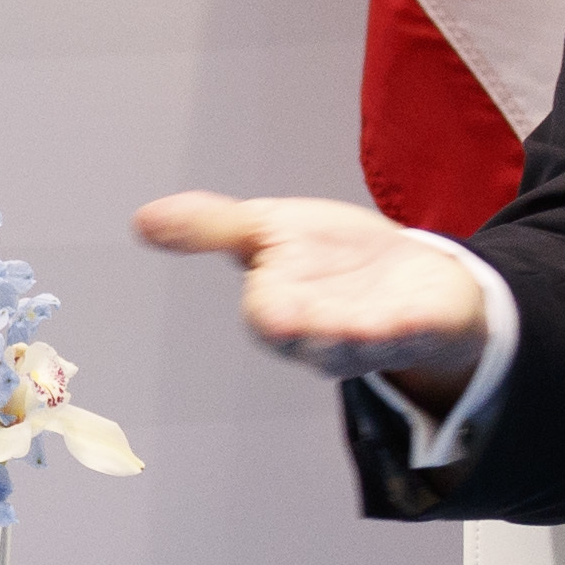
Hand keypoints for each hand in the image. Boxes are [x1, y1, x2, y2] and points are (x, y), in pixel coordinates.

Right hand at [129, 191, 489, 400]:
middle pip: (310, 338)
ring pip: (359, 344)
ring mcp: (374, 335)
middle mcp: (324, 333)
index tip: (267, 306)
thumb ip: (211, 227)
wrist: (411, 271)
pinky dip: (409, 328)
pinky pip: (414, 333)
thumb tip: (141, 220)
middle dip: (307, 330)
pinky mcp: (422, 327)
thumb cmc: (331, 258)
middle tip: (294, 324)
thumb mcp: (267, 229)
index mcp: (282, 308)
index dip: (268, 309)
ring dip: (356, 336)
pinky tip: (408, 317)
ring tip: (359, 326)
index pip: (267, 314)